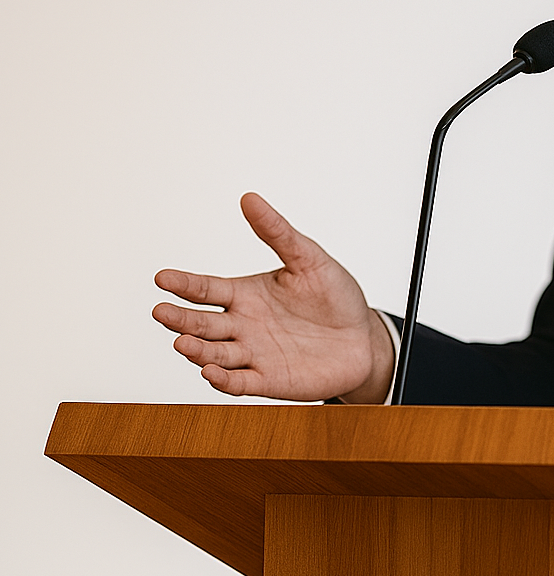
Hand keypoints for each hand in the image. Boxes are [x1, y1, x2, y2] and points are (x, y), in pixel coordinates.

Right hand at [152, 192, 394, 402]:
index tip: (161, 278)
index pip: (206, 289)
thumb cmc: (335, 297)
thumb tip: (249, 198)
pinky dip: (224, 380)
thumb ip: (278, 233)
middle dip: (180, 319)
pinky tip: (211, 373)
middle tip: (161, 312)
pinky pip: (240, 383)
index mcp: (246, 294)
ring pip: (215, 354)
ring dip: (198, 350)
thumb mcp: (309, 259)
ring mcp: (253, 355)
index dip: (183, 284)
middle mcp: (242, 325)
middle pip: (202, 323)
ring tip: (183, 342)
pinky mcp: (268, 381)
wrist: (364, 338)